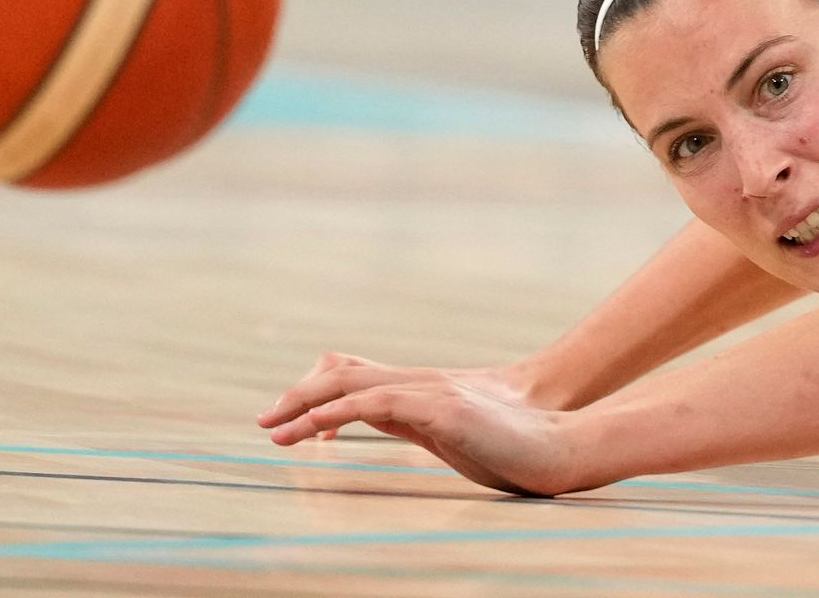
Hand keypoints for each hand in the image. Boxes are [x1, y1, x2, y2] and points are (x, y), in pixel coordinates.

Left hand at [259, 354, 581, 494]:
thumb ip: (409, 423)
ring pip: (354, 384)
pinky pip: (381, 403)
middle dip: (297, 396)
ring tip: (275, 428)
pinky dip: (342, 412)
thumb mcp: (444, 432)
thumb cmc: (505, 445)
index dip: (314, 394)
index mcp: (418, 389)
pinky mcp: (442, 411)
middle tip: (264, 422)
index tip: (285, 422)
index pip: (353, 376)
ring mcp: (431, 392)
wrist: (554, 445)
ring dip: (307, 405)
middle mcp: (420, 382)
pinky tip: (319, 427)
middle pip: (343, 373)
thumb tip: (370, 427)